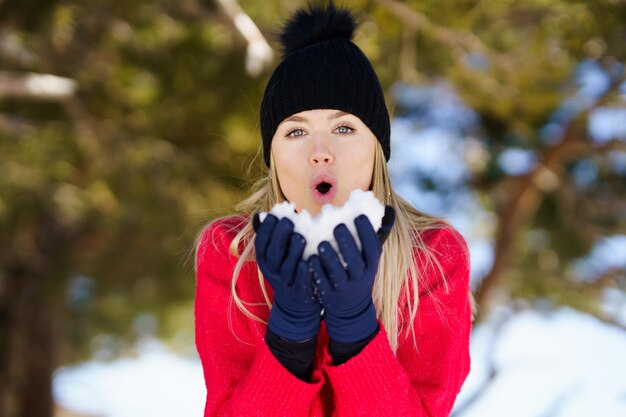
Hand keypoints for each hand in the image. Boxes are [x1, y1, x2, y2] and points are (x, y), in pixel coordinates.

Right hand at [253, 213, 320, 340]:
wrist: (295, 303)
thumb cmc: (287, 268)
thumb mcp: (276, 255)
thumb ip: (272, 236)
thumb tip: (263, 214)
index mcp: (265, 261)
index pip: (261, 244)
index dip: (266, 230)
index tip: (275, 215)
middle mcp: (272, 272)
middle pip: (273, 253)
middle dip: (279, 236)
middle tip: (289, 221)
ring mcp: (285, 283)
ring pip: (287, 267)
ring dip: (293, 252)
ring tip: (301, 237)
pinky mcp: (299, 293)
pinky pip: (300, 283)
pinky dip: (303, 273)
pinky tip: (308, 262)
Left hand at [308, 206, 395, 342]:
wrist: (351, 308)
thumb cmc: (358, 273)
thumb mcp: (368, 260)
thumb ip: (370, 238)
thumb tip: (384, 209)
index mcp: (371, 266)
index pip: (373, 249)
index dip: (367, 233)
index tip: (358, 216)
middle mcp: (360, 278)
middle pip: (355, 261)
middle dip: (347, 243)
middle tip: (338, 226)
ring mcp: (344, 288)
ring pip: (337, 272)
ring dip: (330, 257)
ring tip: (322, 243)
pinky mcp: (329, 295)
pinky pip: (322, 282)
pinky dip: (316, 270)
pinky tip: (310, 259)